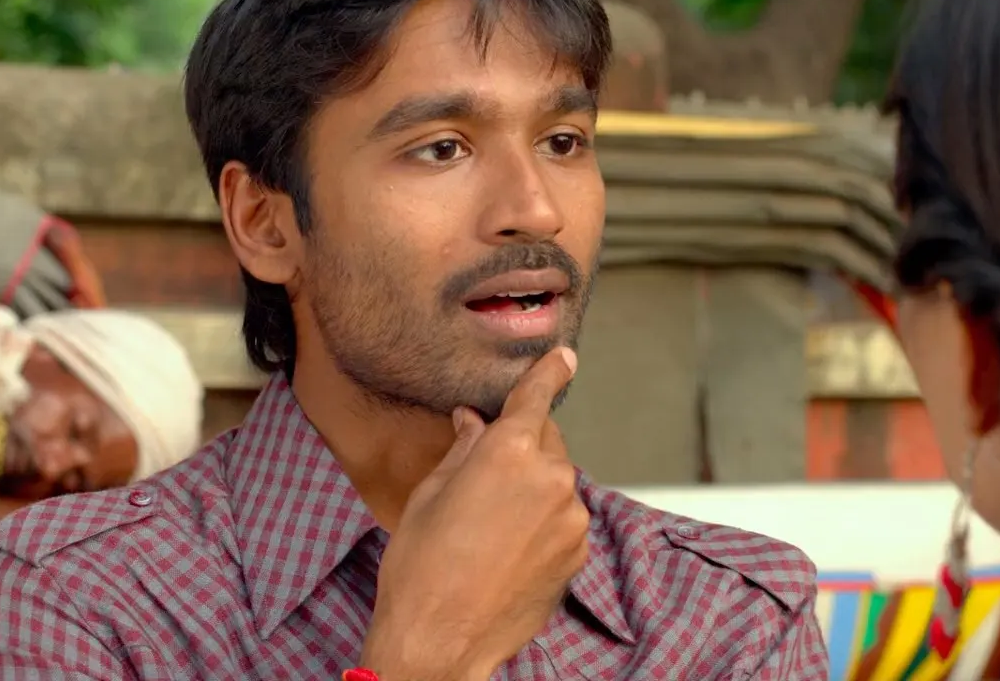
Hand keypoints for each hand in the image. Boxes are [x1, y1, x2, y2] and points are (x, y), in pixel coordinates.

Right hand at [361, 347, 587, 680]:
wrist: (440, 640)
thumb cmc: (422, 568)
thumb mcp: (431, 496)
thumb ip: (462, 450)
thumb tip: (473, 423)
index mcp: (508, 453)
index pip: (536, 398)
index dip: (549, 374)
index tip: (564, 359)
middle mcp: (550, 479)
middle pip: (546, 441)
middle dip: (523, 446)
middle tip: (487, 475)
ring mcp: (570, 519)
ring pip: (556, 483)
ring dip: (534, 488)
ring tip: (491, 526)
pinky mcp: (577, 554)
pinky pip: (564, 520)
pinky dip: (544, 523)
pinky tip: (508, 550)